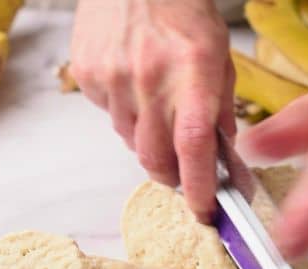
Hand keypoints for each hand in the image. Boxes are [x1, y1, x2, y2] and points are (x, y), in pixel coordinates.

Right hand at [70, 0, 235, 221]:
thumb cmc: (181, 9)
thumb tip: (220, 152)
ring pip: (130, 141)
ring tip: (155, 107)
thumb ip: (220, 107)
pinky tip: (132, 87)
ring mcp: (113, 77)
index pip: (193, 146)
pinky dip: (124, 114)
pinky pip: (108, 116)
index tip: (203, 209)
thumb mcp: (218, 54)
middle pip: (155, 158)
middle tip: (179, 170)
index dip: (198, 186)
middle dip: (170, 174)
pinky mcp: (87, 75)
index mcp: (192, 72)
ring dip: (147, 139)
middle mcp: (149, 78)